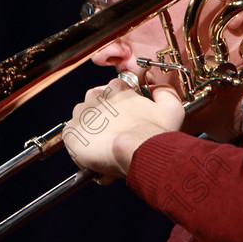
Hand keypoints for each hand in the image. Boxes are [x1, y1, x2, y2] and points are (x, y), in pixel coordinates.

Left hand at [63, 77, 184, 182]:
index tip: (126, 122)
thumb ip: (164, 91)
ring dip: (92, 132)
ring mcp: (81, 114)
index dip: (120, 110)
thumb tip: (157, 86)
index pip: (113, 93)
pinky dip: (81, 147)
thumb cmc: (155, 133)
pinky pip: (73, 138)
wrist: (139, 152)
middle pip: (96, 106)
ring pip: (84, 122)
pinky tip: (96, 155)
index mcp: (116, 88)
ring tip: (107, 148)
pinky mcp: (71, 132)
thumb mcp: (171, 107)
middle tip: (117, 136)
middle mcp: (95, 96)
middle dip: (104, 120)